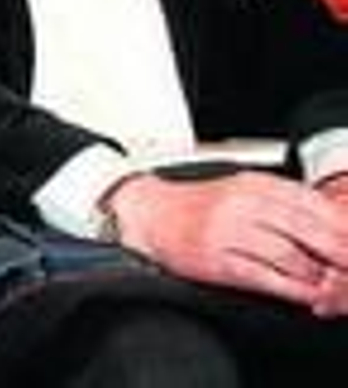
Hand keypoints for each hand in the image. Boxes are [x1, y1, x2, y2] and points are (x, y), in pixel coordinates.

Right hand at [109, 171, 347, 310]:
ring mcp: (228, 232)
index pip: (313, 204)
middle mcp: (243, 204)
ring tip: (329, 283)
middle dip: (338, 253)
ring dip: (317, 275)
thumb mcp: (244, 191)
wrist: (151, 213)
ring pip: (290, 256)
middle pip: (308, 230)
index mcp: (255, 184)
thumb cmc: (201, 205)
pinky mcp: (216, 260)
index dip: (341, 226)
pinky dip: (292, 290)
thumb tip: (333, 224)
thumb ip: (285, 204)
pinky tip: (306, 295)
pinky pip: (265, 277)